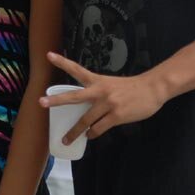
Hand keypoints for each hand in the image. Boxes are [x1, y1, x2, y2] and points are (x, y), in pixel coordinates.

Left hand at [39, 52, 166, 142]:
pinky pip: (99, 128)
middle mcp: (100, 91)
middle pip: (74, 97)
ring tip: (66, 139)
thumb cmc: (131, 87)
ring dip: (75, 132)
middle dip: (56, 101)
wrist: (153, 88)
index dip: (62, 62)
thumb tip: (86, 108)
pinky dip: (93, 133)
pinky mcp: (117, 116)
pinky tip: (90, 136)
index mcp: (97, 80)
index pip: (76, 70)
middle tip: (41, 102)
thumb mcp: (110, 84)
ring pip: (85, 120)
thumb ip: (97, 93)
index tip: (48, 55)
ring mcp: (108, 104)